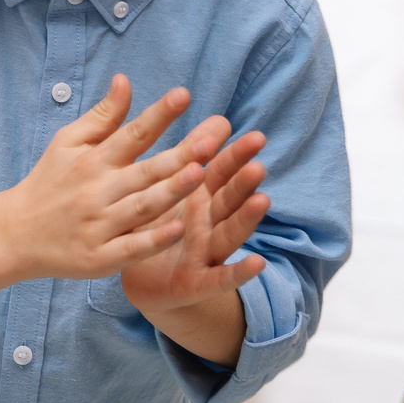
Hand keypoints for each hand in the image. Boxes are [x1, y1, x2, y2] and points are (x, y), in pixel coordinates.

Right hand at [0, 75, 230, 282]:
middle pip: (145, 172)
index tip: (184, 95)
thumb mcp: (68, 142)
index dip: (158, 114)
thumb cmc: (49, 182)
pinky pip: (130, 248)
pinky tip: (177, 229)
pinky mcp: (99, 258)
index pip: (132, 134)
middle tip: (209, 141)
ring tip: (199, 176)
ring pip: (141, 208)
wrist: (14, 233)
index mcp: (94, 160)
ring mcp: (99, 226)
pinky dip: (153, 240)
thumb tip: (125, 79)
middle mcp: (97, 191)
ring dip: (170, 192)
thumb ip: (103, 115)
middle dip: (178, 156)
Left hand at [118, 126, 269, 315]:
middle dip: (243, 183)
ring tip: (262, 201)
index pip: (220, 173)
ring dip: (245, 219)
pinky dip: (238, 273)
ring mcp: (207, 254)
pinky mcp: (197, 283)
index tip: (256, 137)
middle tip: (258, 165)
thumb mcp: (173, 190)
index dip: (236, 157)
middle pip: (228, 201)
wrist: (141, 281)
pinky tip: (258, 263)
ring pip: (229, 234)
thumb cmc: (159, 227)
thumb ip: (195, 155)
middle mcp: (208, 225)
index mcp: (199, 199)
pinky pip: (219, 279)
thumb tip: (219, 119)